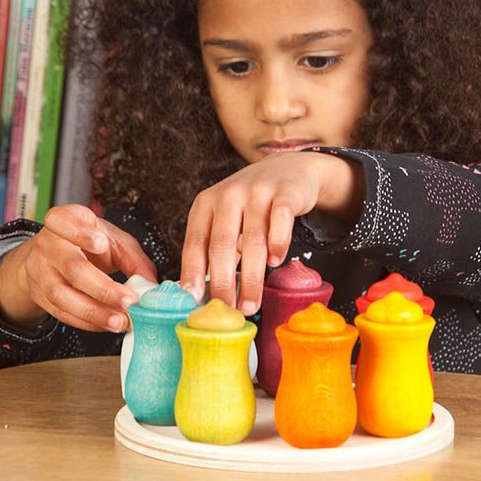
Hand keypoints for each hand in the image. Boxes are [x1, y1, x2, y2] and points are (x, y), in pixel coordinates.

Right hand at [0, 204, 157, 332]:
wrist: (53, 254)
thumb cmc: (87, 242)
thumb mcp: (112, 239)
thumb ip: (133, 258)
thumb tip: (151, 284)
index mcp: (64, 220)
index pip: (62, 220)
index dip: (80, 233)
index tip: (101, 243)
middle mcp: (47, 244)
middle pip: (71, 267)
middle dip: (103, 288)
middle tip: (128, 301)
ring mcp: (39, 270)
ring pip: (62, 295)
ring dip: (94, 312)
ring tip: (119, 321)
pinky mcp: (38, 294)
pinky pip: (60, 312)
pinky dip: (85, 322)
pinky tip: (105, 324)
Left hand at [179, 152, 351, 315]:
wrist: (288, 169)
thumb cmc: (251, 204)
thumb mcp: (226, 220)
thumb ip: (214, 249)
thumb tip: (198, 293)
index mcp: (207, 204)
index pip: (195, 242)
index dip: (192, 272)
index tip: (192, 299)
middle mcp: (229, 195)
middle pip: (223, 244)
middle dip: (223, 282)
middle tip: (227, 310)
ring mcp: (258, 191)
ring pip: (253, 240)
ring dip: (251, 277)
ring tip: (250, 303)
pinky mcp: (286, 192)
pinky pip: (281, 221)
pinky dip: (278, 244)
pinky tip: (275, 262)